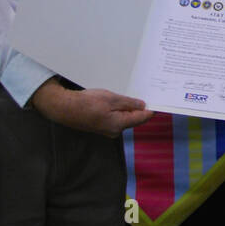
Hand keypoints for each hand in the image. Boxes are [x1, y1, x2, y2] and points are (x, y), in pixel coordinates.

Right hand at [31, 78, 153, 136]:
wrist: (64, 108)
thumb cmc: (86, 103)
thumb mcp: (111, 99)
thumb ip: (128, 103)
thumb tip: (143, 106)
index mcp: (119, 124)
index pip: (142, 118)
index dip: (152, 110)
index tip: (160, 102)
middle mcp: (115, 130)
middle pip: (134, 119)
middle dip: (140, 108)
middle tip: (147, 94)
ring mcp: (108, 129)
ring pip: (125, 117)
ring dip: (128, 107)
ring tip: (132, 94)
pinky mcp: (101, 125)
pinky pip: (116, 117)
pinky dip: (119, 109)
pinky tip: (119, 100)